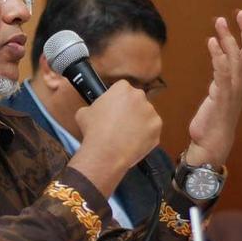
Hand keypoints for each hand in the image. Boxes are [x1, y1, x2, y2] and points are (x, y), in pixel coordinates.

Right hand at [70, 80, 161, 196]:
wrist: (106, 152)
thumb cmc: (94, 131)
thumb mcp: (84, 113)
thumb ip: (93, 106)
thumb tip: (93, 110)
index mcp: (123, 88)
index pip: (122, 88)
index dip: (117, 98)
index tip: (114, 107)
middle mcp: (140, 97)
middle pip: (136, 100)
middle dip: (130, 108)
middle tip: (119, 121)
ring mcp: (151, 113)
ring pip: (145, 115)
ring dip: (138, 121)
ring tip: (125, 133)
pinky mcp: (157, 128)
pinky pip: (151, 129)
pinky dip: (144, 135)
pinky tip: (132, 140)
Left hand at [185, 10, 241, 166]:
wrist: (212, 141)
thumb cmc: (214, 118)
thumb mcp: (220, 91)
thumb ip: (223, 75)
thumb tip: (222, 58)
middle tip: (241, 12)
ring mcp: (233, 91)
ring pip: (236, 59)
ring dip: (228, 38)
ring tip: (220, 21)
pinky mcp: (222, 97)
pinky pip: (222, 72)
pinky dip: (218, 55)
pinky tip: (211, 42)